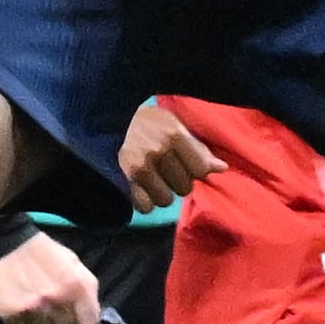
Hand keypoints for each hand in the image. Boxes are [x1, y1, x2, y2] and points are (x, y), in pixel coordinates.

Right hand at [0, 227, 102, 323]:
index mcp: (75, 284)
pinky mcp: (9, 312)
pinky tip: (20, 311)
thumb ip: (86, 287)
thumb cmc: (42, 251)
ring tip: (36, 312)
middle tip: (54, 313)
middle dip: (61, 323)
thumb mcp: (72, 261)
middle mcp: (55, 298)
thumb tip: (92, 313)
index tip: (77, 318)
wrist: (3, 243)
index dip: (83, 321)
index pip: (88, 322)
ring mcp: (31, 307)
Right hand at [120, 97, 218, 213]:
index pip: (201, 169)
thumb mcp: (171, 124)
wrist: (102, 117)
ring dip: (160, 193)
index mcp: (173, 133)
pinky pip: (145, 206)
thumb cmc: (143, 121)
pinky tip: (139, 186)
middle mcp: (158, 150)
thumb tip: (222, 169)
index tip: (184, 163)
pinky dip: (143, 200)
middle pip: (184, 187)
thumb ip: (197, 147)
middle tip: (163, 168)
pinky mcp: (122, 180)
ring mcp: (139, 166)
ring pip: (165, 200)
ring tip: (150, 177)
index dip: (195, 171)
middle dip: (176, 181)